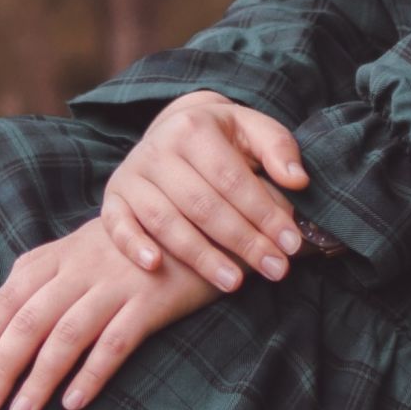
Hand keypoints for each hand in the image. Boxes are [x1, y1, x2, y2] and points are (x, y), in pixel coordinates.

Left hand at [0, 221, 217, 409]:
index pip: (10, 297)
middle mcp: (82, 266)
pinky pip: (115, 343)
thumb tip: (2, 310)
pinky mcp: (151, 302)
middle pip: (29, 320)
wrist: (204, 221)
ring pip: (66, 335)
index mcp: (61, 253)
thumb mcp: (88, 246)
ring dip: (39, 379)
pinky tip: (73, 403)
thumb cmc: (140, 244)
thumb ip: (47, 271)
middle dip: (1, 366)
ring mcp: (116, 283)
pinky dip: (91, 374)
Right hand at [101, 90, 311, 293]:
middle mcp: (157, 149)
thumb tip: (297, 181)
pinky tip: (154, 265)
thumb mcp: (253, 130)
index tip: (291, 244)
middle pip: (202, 204)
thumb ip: (279, 150)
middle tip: (275, 269)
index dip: (264, 213)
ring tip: (233, 282)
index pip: (232, 178)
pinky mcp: (113, 198)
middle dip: (242, 241)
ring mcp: (131, 175)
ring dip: (199, 255)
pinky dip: (133, 244)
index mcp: (193, 127)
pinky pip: (117, 224)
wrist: (174, 130)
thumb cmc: (223, 139)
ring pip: (164, 220)